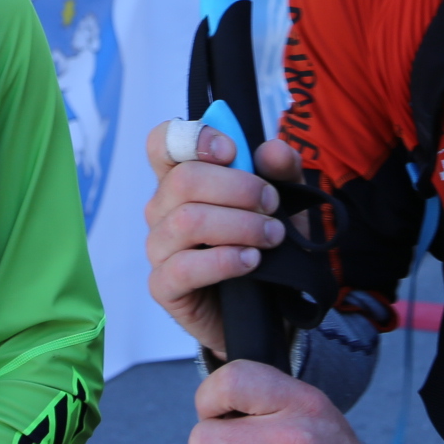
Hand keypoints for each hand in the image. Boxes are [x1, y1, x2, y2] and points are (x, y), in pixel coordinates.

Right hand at [142, 123, 302, 356]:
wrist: (266, 306)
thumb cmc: (263, 243)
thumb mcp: (285, 202)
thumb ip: (282, 171)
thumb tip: (273, 150)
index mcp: (181, 178)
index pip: (164, 142)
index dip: (193, 137)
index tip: (232, 151)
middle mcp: (162, 208)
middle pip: (184, 180)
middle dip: (237, 187)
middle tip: (272, 204)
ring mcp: (159, 248)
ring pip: (187, 221)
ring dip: (239, 225)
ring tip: (271, 236)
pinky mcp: (164, 287)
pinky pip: (183, 268)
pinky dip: (223, 260)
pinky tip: (251, 261)